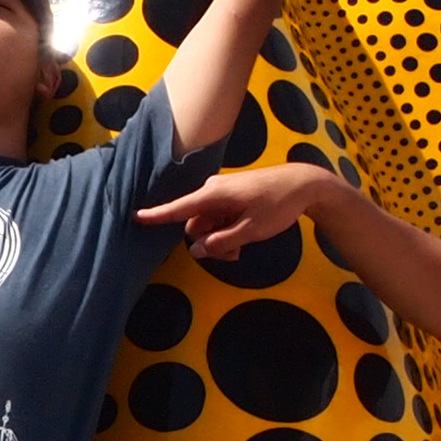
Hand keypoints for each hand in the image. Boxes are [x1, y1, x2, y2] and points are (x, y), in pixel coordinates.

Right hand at [139, 161, 331, 257]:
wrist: (305, 184)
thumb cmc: (278, 204)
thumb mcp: (251, 230)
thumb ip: (222, 242)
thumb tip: (196, 250)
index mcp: (213, 195)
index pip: (178, 208)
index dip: (156, 215)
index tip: (135, 217)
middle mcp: (213, 191)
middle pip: (195, 224)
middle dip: (207, 244)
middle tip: (232, 257)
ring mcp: (222, 194)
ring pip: (207, 224)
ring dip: (218, 241)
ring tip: (240, 252)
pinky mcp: (232, 197)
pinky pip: (219, 218)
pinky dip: (226, 232)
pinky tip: (242, 242)